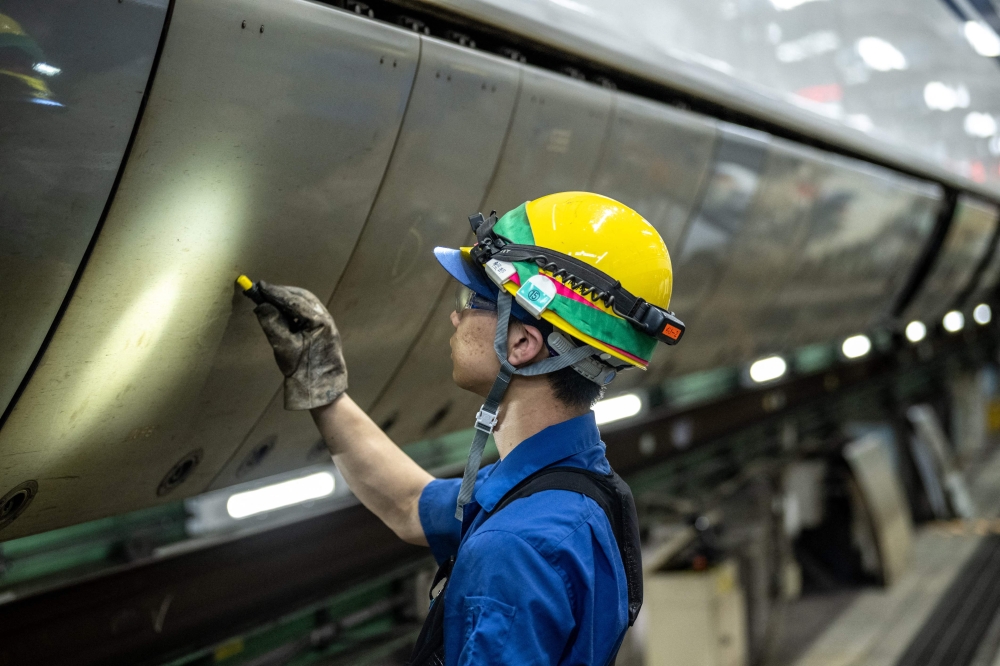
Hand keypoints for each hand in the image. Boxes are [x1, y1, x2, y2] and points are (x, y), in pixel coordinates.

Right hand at [252, 281, 347, 409]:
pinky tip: (282, 311)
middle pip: (302, 297)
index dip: (275, 292)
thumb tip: (262, 305)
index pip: (294, 300)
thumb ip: (272, 324)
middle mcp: (325, 318)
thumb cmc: (303, 370)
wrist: (321, 389)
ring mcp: (326, 323)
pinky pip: (307, 311)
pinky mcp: (323, 329)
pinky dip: (294, 308)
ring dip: (287, 299)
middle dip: (282, 293)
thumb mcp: (284, 347)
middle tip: (263, 291)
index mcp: (319, 321)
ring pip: (305, 302)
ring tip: (270, 299)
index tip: (259, 286)